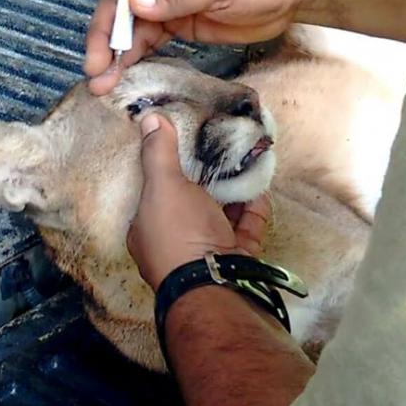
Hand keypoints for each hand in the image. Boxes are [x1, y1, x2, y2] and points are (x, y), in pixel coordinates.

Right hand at [85, 0, 309, 93]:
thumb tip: (134, 3)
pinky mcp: (177, 26)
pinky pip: (146, 41)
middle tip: (96, 62)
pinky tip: (119, 78)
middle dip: (104, 28)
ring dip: (112, 51)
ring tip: (100, 83)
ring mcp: (166, 1)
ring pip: (128, 24)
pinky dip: (132, 58)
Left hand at [127, 113, 270, 291]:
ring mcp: (207, 254)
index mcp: (147, 230)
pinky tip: (258, 187)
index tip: (181, 147)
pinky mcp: (237, 260)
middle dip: (204, 179)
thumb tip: (149, 117)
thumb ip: (158, 152)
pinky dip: (252, 209)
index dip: (165, 170)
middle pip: (188, 204)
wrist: (218, 288)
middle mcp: (173, 244)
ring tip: (241, 161)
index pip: (152, 194)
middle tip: (216, 150)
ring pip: (220, 216)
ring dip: (231, 191)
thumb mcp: (164, 186)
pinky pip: (245, 229)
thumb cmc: (180, 234)